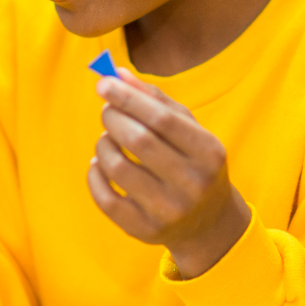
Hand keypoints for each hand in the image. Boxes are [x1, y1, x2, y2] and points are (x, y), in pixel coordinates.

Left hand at [89, 71, 250, 279]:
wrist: (208, 222)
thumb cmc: (194, 163)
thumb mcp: (189, 129)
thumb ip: (156, 99)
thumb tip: (116, 74)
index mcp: (209, 153)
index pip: (162, 119)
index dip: (129, 98)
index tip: (104, 83)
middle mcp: (192, 184)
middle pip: (138, 141)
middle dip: (114, 118)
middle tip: (106, 110)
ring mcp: (169, 211)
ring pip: (117, 168)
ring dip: (103, 144)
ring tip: (107, 138)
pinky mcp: (145, 231)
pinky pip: (105, 199)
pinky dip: (94, 174)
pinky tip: (99, 164)